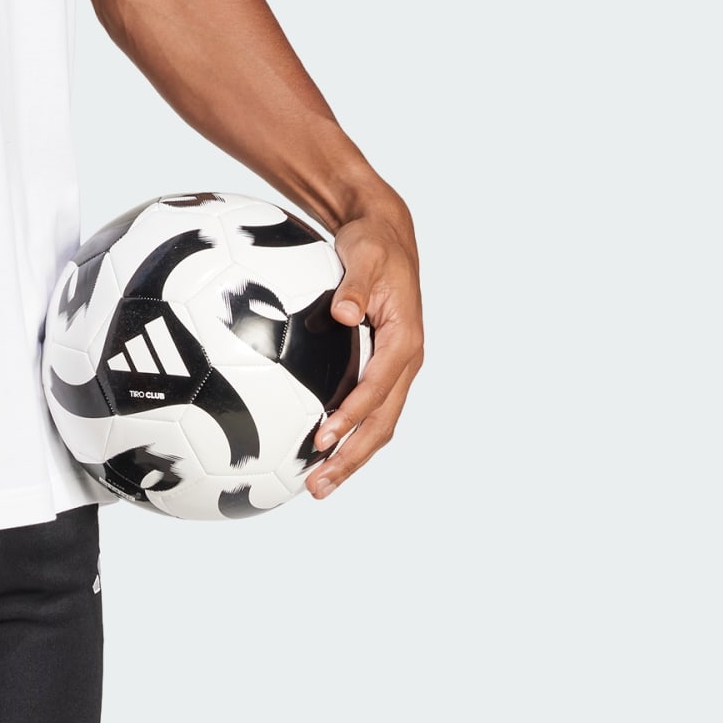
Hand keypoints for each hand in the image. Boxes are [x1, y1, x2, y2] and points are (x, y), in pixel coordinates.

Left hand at [308, 195, 423, 495]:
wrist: (385, 235)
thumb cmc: (373, 244)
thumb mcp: (365, 255)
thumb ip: (355, 285)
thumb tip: (343, 311)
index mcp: (405, 341)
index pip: (378, 388)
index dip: (352, 415)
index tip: (323, 438)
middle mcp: (405, 362)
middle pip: (383, 422)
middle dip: (353, 457)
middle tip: (319, 486)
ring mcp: (395, 368)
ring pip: (378, 424)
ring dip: (351, 456)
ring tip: (318, 486)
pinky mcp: (381, 367)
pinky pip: (367, 409)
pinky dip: (348, 434)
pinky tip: (318, 451)